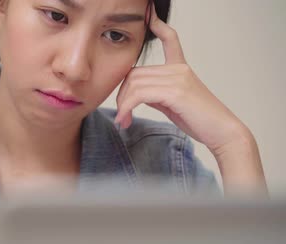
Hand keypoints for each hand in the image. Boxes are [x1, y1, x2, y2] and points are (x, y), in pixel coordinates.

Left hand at [114, 3, 249, 157]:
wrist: (222, 132)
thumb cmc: (200, 120)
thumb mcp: (173, 103)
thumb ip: (156, 94)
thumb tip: (137, 94)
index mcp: (181, 68)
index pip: (170, 39)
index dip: (158, 24)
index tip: (149, 14)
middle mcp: (179, 69)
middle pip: (135, 72)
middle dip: (121, 95)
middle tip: (120, 115)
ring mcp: (178, 78)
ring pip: (134, 83)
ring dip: (122, 104)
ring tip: (122, 120)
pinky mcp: (175, 91)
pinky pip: (139, 94)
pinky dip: (127, 108)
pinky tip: (125, 119)